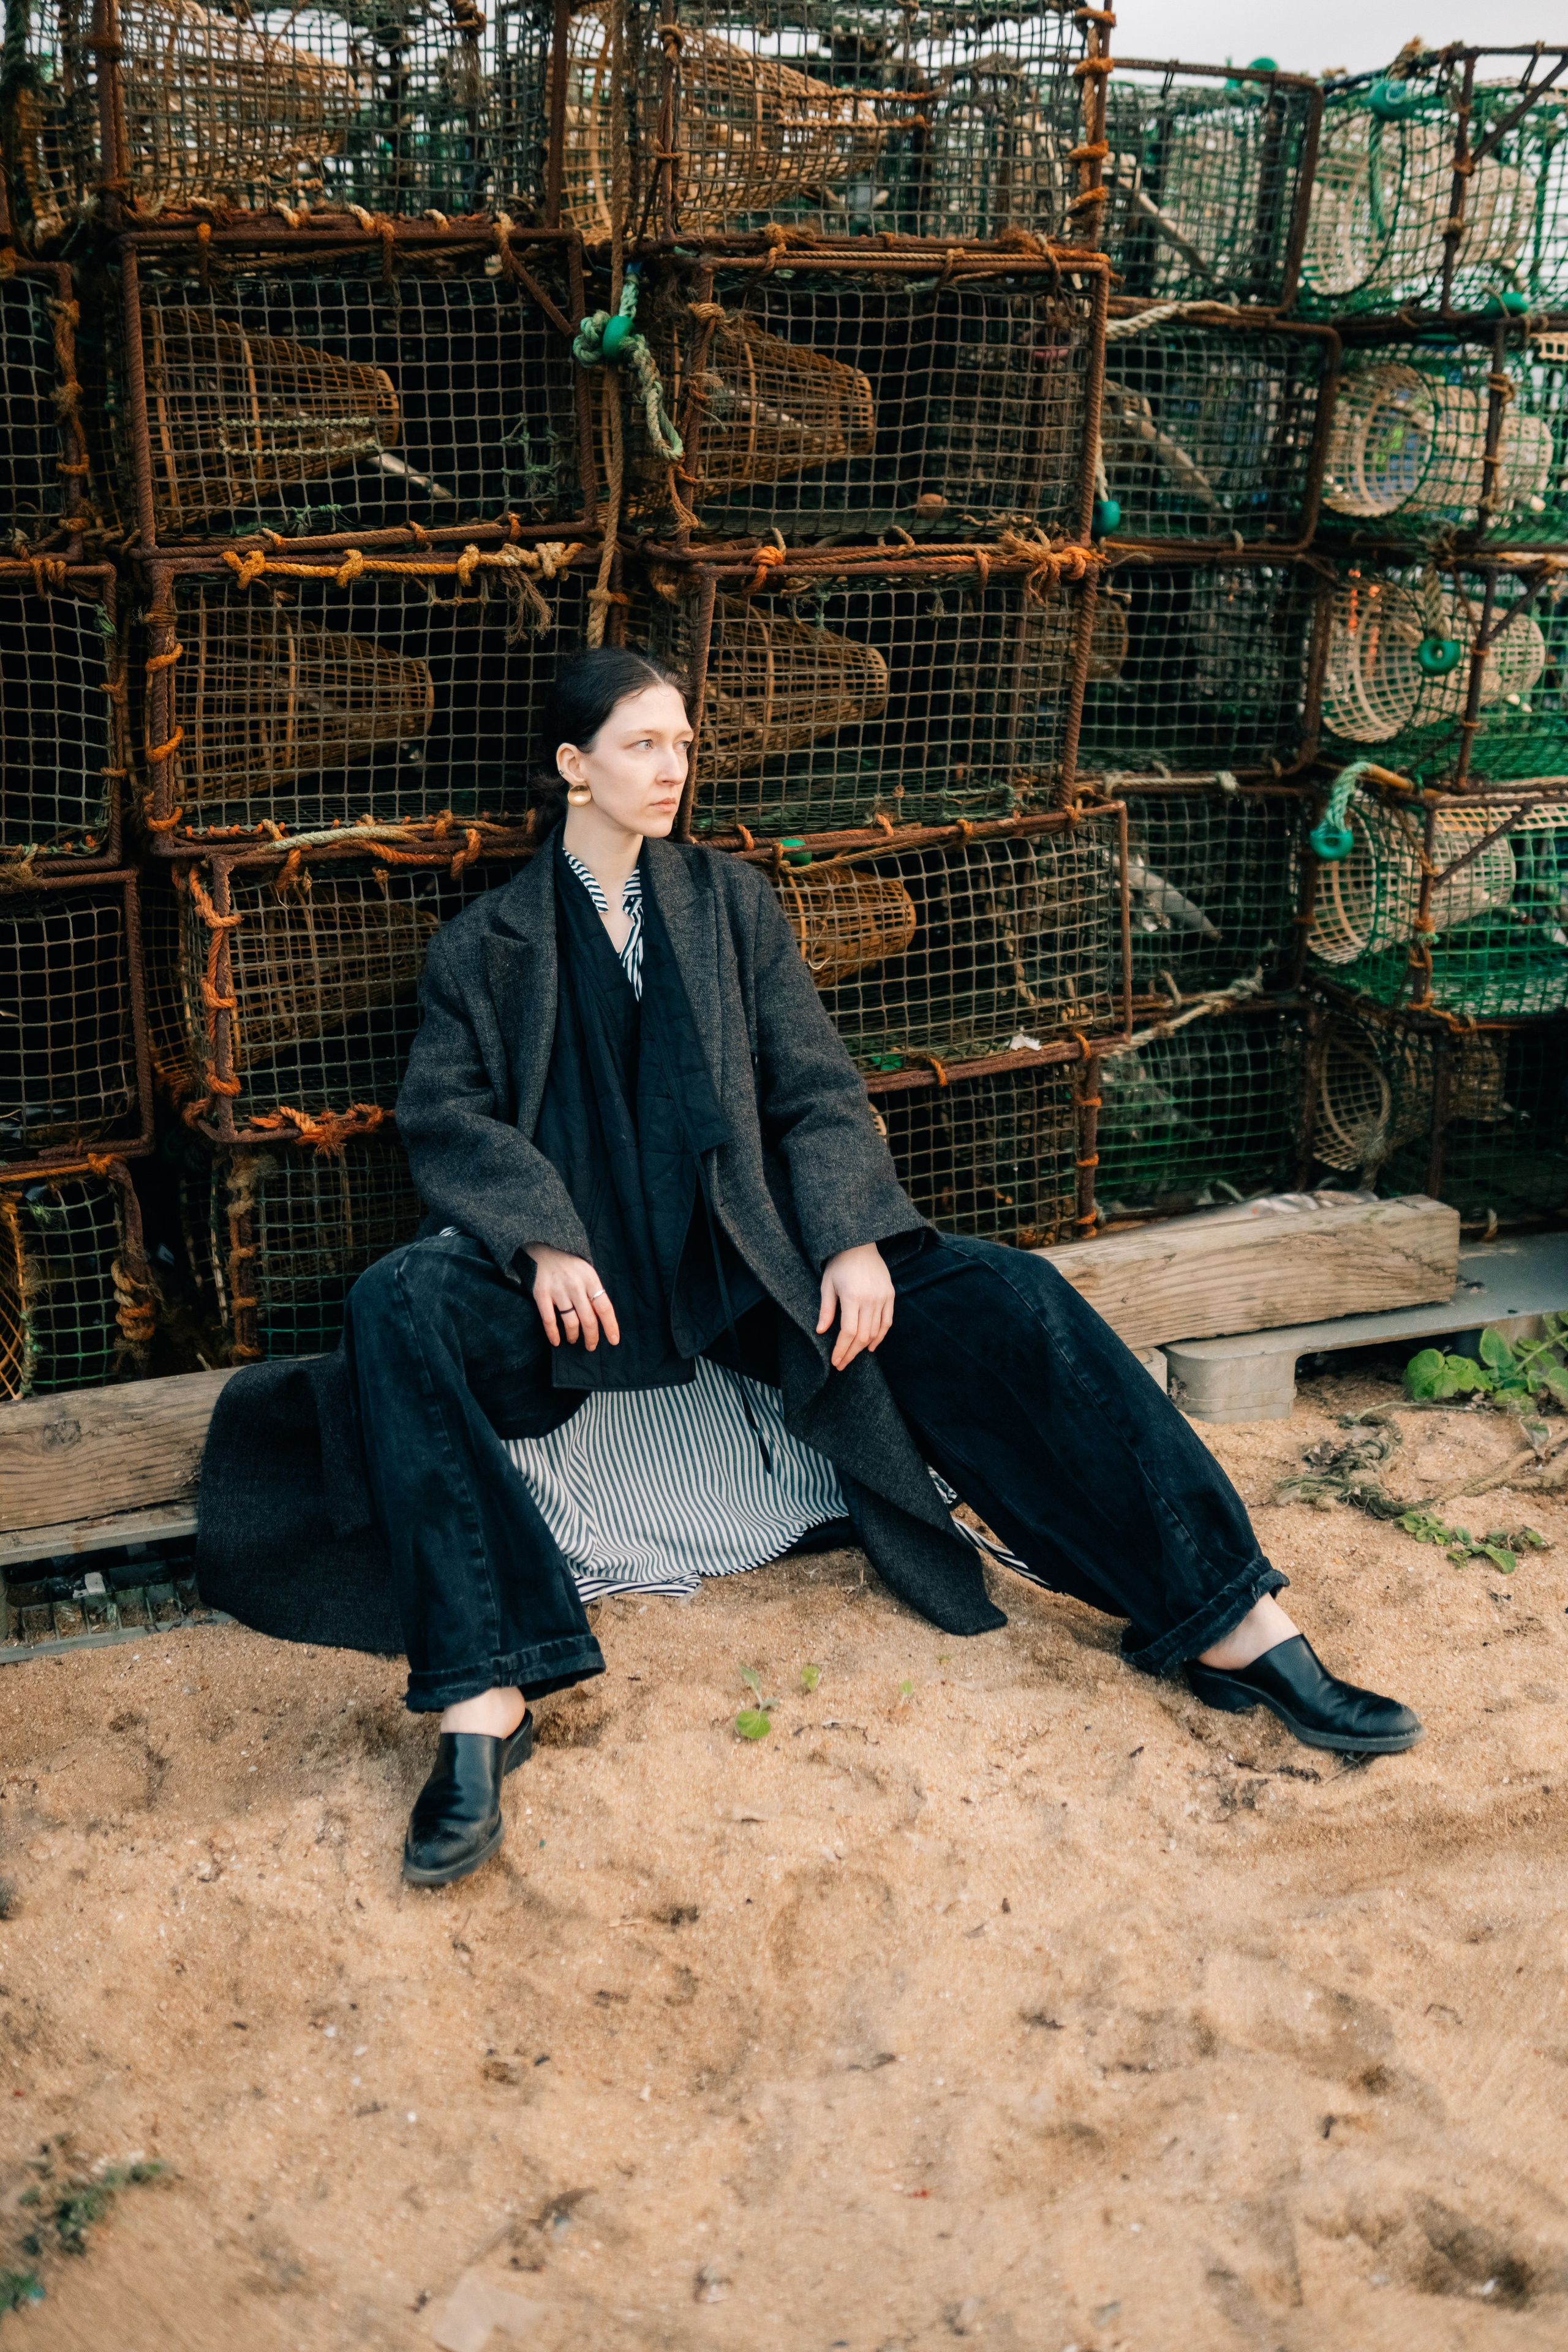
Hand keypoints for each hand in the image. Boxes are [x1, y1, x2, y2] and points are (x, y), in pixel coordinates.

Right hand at [522, 1244, 620, 1350]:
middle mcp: (575, 1285)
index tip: (613, 1341)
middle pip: (588, 1319)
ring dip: (574, 1336)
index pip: (605, 1308)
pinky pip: (549, 1320)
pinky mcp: (541, 1294)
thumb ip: (593, 1292)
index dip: (610, 1326)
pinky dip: (553, 1334)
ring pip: (570, 1322)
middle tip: (591, 1346)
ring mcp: (558, 1290)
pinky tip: (556, 1342)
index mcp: (591, 1279)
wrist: (543, 1247)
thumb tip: (601, 1318)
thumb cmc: (570, 1264)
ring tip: (574, 1340)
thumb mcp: (587, 1272)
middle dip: (592, 1337)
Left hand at [817, 1242, 893, 1370]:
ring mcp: (883, 1297)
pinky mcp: (890, 1295)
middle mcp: (870, 1299)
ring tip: (853, 1356)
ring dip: (864, 1347)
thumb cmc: (840, 1264)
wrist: (860, 1244)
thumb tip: (821, 1331)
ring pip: (876, 1331)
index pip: (848, 1332)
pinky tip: (871, 1346)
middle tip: (842, 1364)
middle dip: (851, 1353)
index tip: (835, 1360)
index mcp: (852, 1297)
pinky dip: (880, 1336)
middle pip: (862, 1336)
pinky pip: (887, 1322)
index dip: (841, 1349)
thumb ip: (826, 1309)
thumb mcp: (827, 1284)